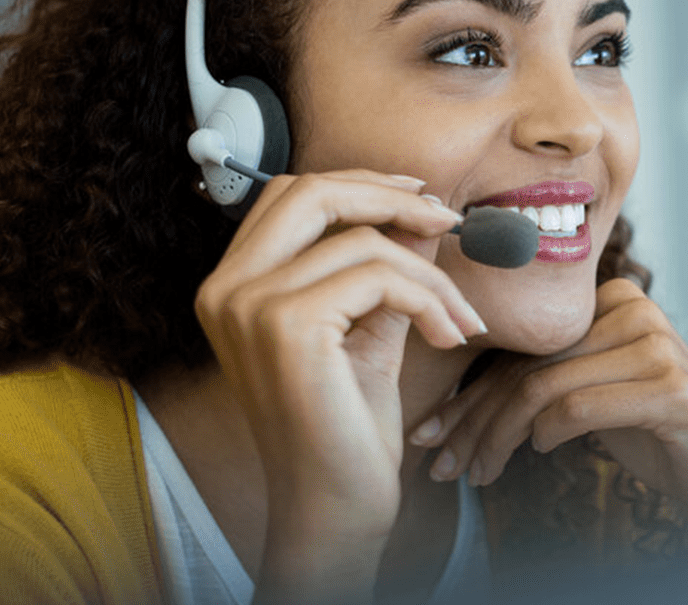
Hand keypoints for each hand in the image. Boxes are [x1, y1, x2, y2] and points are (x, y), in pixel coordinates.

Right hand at [194, 170, 486, 601]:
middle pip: (311, 191)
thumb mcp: (370, 327)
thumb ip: (386, 267)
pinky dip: (430, 301)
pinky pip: (381, 277)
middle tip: (448, 221)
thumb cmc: (348, 424)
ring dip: (431, 275)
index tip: (421, 201)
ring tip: (461, 318)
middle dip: (390, 196)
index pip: (292, 195)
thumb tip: (424, 211)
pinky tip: (449, 337)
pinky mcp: (286, 326)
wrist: (334, 502)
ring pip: (364, 241)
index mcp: (233, 285)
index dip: (361, 186)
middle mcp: (226, 288)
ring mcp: (249, 305)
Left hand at [412, 278, 687, 542]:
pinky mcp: (670, 388)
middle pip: (529, 365)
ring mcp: (657, 346)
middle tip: (438, 462)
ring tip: (475, 475)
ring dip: (498, 439)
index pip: (524, 347)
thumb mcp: (598, 396)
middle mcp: (638, 309)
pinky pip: (578, 407)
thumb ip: (551, 378)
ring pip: (543, 388)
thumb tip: (460, 401)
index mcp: (616, 300)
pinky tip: (540, 454)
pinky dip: (547, 435)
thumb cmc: (657, 437)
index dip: (470, 393)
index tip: (431, 434)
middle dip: (473, 420)